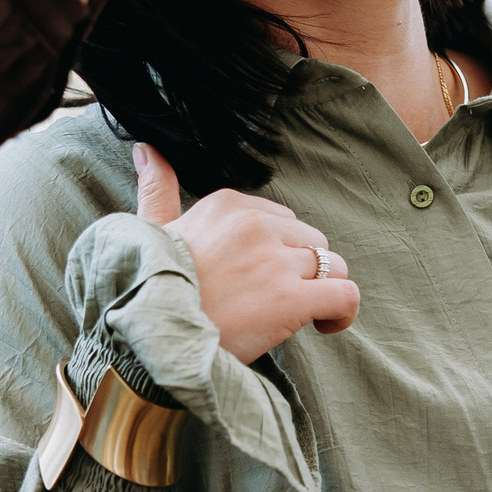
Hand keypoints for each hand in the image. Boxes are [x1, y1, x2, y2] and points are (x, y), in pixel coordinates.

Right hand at [134, 143, 359, 362]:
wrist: (148, 342)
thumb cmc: (147, 289)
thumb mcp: (149, 231)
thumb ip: (158, 189)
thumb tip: (146, 149)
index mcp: (228, 205)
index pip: (283, 219)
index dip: (279, 251)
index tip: (259, 278)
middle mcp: (254, 225)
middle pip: (312, 240)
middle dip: (302, 271)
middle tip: (274, 301)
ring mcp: (274, 262)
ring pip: (334, 265)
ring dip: (323, 290)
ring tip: (300, 315)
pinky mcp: (290, 300)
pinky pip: (345, 295)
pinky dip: (343, 312)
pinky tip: (325, 326)